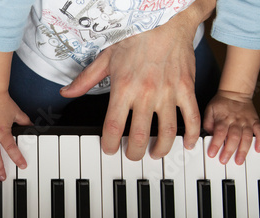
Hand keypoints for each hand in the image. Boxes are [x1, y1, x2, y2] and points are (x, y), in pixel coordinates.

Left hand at [60, 12, 200, 160]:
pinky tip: (187, 144)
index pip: (112, 127)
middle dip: (133, 152)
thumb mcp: (105, 58)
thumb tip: (66, 93)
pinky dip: (192, 134)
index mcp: (123, 88)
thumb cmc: (135, 37)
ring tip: (154, 153)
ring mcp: (168, 93)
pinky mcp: (186, 89)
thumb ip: (85, 80)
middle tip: (131, 155)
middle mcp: (145, 94)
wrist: (165, 20)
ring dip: (160, 148)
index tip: (108, 149)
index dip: (108, 144)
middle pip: (138, 136)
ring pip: (166, 132)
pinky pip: (192, 117)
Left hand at [204, 90, 259, 164]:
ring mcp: (246, 122)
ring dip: (243, 150)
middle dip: (229, 150)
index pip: (219, 133)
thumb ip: (207, 124)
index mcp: (223, 119)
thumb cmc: (221, 103)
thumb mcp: (209, 111)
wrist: (235, 92)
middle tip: (224, 160)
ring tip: (239, 160)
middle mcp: (236, 121)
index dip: (215, 144)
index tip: (211, 153)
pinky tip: (258, 149)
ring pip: (247, 137)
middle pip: (233, 137)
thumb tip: (206, 135)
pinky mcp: (255, 122)